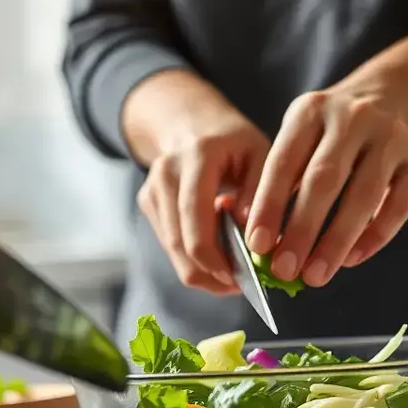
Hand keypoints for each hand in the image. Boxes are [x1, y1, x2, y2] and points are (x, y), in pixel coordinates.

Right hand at [135, 107, 269, 294]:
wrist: (192, 123)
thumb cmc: (234, 142)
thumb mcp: (260, 156)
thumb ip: (259, 195)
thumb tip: (254, 242)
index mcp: (196, 156)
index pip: (195, 219)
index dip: (214, 257)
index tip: (240, 278)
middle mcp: (165, 173)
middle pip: (179, 243)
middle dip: (210, 272)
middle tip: (239, 284)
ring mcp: (151, 190)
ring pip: (172, 252)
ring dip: (202, 269)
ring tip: (232, 268)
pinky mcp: (147, 204)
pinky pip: (170, 245)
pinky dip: (193, 258)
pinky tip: (215, 248)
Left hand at [245, 85, 407, 287]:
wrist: (402, 92)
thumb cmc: (338, 128)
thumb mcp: (305, 132)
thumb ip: (286, 178)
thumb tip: (266, 241)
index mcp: (312, 110)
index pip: (284, 162)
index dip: (269, 206)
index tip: (256, 245)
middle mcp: (353, 117)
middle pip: (323, 180)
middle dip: (301, 230)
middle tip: (283, 270)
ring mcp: (393, 137)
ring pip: (363, 196)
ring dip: (336, 241)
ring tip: (315, 275)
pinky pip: (398, 206)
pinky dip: (374, 237)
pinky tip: (351, 259)